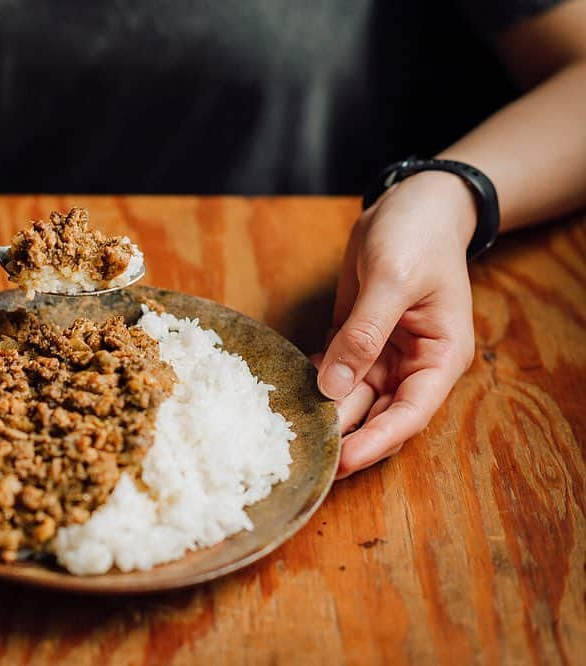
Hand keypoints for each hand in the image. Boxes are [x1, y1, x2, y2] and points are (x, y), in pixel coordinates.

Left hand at [316, 171, 477, 478]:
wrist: (412, 203)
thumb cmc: (417, 235)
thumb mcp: (391, 279)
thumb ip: (364, 333)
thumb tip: (334, 386)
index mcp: (440, 356)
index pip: (410, 413)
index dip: (376, 440)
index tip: (342, 462)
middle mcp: (413, 364)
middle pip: (378, 414)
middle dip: (346, 436)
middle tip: (304, 458)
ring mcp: (383, 355)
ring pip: (352, 398)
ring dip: (323, 412)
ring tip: (287, 431)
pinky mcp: (356, 341)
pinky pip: (333, 371)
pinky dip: (313, 381)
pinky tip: (285, 390)